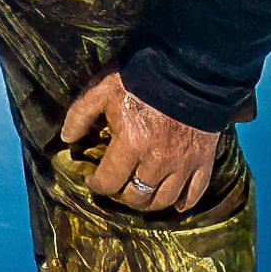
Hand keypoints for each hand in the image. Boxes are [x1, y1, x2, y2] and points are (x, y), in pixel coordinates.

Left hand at [62, 69, 217, 214]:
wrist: (190, 67)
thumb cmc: (142, 76)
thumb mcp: (102, 89)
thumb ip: (80, 114)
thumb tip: (67, 138)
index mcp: (132, 144)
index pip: (109, 182)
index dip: (97, 185)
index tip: (93, 179)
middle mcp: (157, 160)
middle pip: (137, 196)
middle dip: (122, 196)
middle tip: (118, 187)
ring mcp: (183, 162)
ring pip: (164, 199)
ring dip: (150, 202)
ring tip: (141, 195)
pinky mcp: (203, 158)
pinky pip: (195, 191)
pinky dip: (185, 202)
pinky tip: (176, 203)